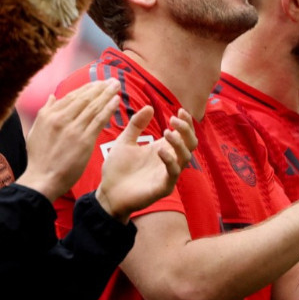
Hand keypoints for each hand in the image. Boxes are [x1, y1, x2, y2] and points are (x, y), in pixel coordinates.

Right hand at [18, 80, 119, 201]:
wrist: (42, 179)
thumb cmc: (39, 159)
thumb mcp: (36, 131)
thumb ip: (46, 111)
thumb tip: (53, 96)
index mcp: (49, 115)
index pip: (71, 96)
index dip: (87, 88)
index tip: (98, 83)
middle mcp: (60, 118)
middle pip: (84, 98)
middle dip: (100, 87)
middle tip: (112, 80)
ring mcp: (73, 129)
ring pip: (93, 107)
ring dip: (107, 94)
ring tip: (116, 85)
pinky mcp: (84, 140)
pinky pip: (99, 120)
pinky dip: (108, 109)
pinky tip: (116, 101)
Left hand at [97, 107, 196, 222]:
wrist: (107, 193)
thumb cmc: (117, 169)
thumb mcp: (125, 141)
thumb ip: (136, 125)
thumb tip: (149, 107)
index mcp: (162, 149)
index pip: (184, 134)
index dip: (186, 122)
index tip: (179, 110)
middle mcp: (169, 160)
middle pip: (191, 143)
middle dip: (186, 129)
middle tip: (173, 119)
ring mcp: (167, 174)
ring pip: (185, 157)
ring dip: (179, 143)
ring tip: (166, 132)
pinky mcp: (163, 187)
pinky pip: (173, 173)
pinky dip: (169, 161)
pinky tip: (159, 151)